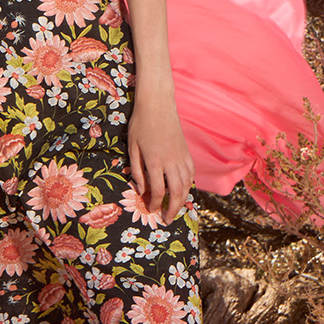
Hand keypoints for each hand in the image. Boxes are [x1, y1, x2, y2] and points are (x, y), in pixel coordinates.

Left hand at [127, 93, 194, 223]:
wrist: (158, 104)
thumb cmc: (140, 124)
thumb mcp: (132, 147)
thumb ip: (136, 170)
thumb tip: (141, 190)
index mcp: (154, 161)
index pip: (158, 190)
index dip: (155, 204)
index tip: (151, 210)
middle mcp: (171, 161)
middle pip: (177, 192)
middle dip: (173, 209)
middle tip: (167, 219)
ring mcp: (181, 156)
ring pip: (187, 184)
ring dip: (183, 199)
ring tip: (176, 208)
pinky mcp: (186, 152)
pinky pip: (191, 173)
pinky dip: (189, 185)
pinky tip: (184, 190)